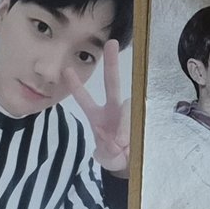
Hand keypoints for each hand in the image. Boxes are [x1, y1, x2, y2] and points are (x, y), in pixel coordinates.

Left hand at [67, 39, 128, 173]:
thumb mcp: (104, 157)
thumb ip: (106, 151)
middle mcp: (113, 109)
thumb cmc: (113, 156)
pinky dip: (132, 134)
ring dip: (124, 126)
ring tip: (121, 144)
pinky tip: (129, 145)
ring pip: (128, 108)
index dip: (77, 86)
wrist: (130, 164)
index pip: (85, 98)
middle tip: (111, 43)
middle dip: (112, 64)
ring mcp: (129, 112)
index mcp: (97, 116)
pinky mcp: (143, 119)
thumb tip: (116, 142)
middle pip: (113, 82)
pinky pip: (139, 121)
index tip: (66, 70)